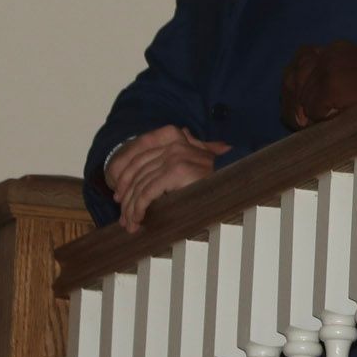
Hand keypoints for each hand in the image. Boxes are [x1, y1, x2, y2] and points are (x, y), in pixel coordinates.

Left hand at [105, 125, 231, 231]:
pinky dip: (139, 208)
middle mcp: (173, 143)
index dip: (123, 177)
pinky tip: (138, 219)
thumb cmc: (217, 173)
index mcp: (173, 136)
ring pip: (140, 185)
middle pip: (135, 172)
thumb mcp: (199, 155)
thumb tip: (184, 132)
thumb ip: (189, 145)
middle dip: (126, 197)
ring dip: (131, 208)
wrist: (237, 180)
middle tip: (123, 216)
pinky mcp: (177, 171)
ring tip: (130, 224)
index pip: (136, 155)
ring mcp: (175, 156)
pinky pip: (148, 192)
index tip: (119, 195)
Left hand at [281, 40, 356, 128]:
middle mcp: (329, 53)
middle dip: (292, 102)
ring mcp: (330, 68)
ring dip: (306, 113)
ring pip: (301, 97)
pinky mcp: (332, 85)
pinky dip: (319, 118)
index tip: (297, 105)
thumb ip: (331, 78)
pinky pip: (312, 108)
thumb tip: (302, 106)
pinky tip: (333, 120)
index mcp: (336, 49)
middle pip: (292, 78)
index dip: (294, 86)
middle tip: (299, 122)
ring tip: (314, 124)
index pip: (299, 62)